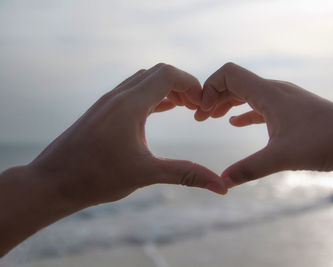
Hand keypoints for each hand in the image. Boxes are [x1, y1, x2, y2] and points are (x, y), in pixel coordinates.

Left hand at [29, 63, 226, 206]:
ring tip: (183, 108)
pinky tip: (160, 111)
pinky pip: (133, 92)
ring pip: (144, 81)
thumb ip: (186, 174)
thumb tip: (220, 187)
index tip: (203, 106)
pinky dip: (152, 96)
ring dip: (166, 89)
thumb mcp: (146, 174)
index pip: (168, 74)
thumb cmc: (95, 177)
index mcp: (129, 104)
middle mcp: (118, 96)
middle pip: (158, 73)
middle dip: (182, 85)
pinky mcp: (102, 111)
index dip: (192, 84)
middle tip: (196, 108)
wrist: (52, 182)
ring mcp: (108, 102)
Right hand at [195, 63, 332, 187]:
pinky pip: (261, 105)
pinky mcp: (292, 110)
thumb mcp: (281, 158)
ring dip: (228, 103)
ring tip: (212, 118)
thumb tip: (222, 181)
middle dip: (214, 97)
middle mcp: (276, 90)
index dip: (209, 88)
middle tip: (200, 118)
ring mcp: (285, 99)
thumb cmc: (324, 143)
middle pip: (235, 82)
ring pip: (248, 93)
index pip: (229, 74)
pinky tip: (235, 122)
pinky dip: (244, 111)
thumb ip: (249, 169)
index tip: (202, 112)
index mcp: (269, 93)